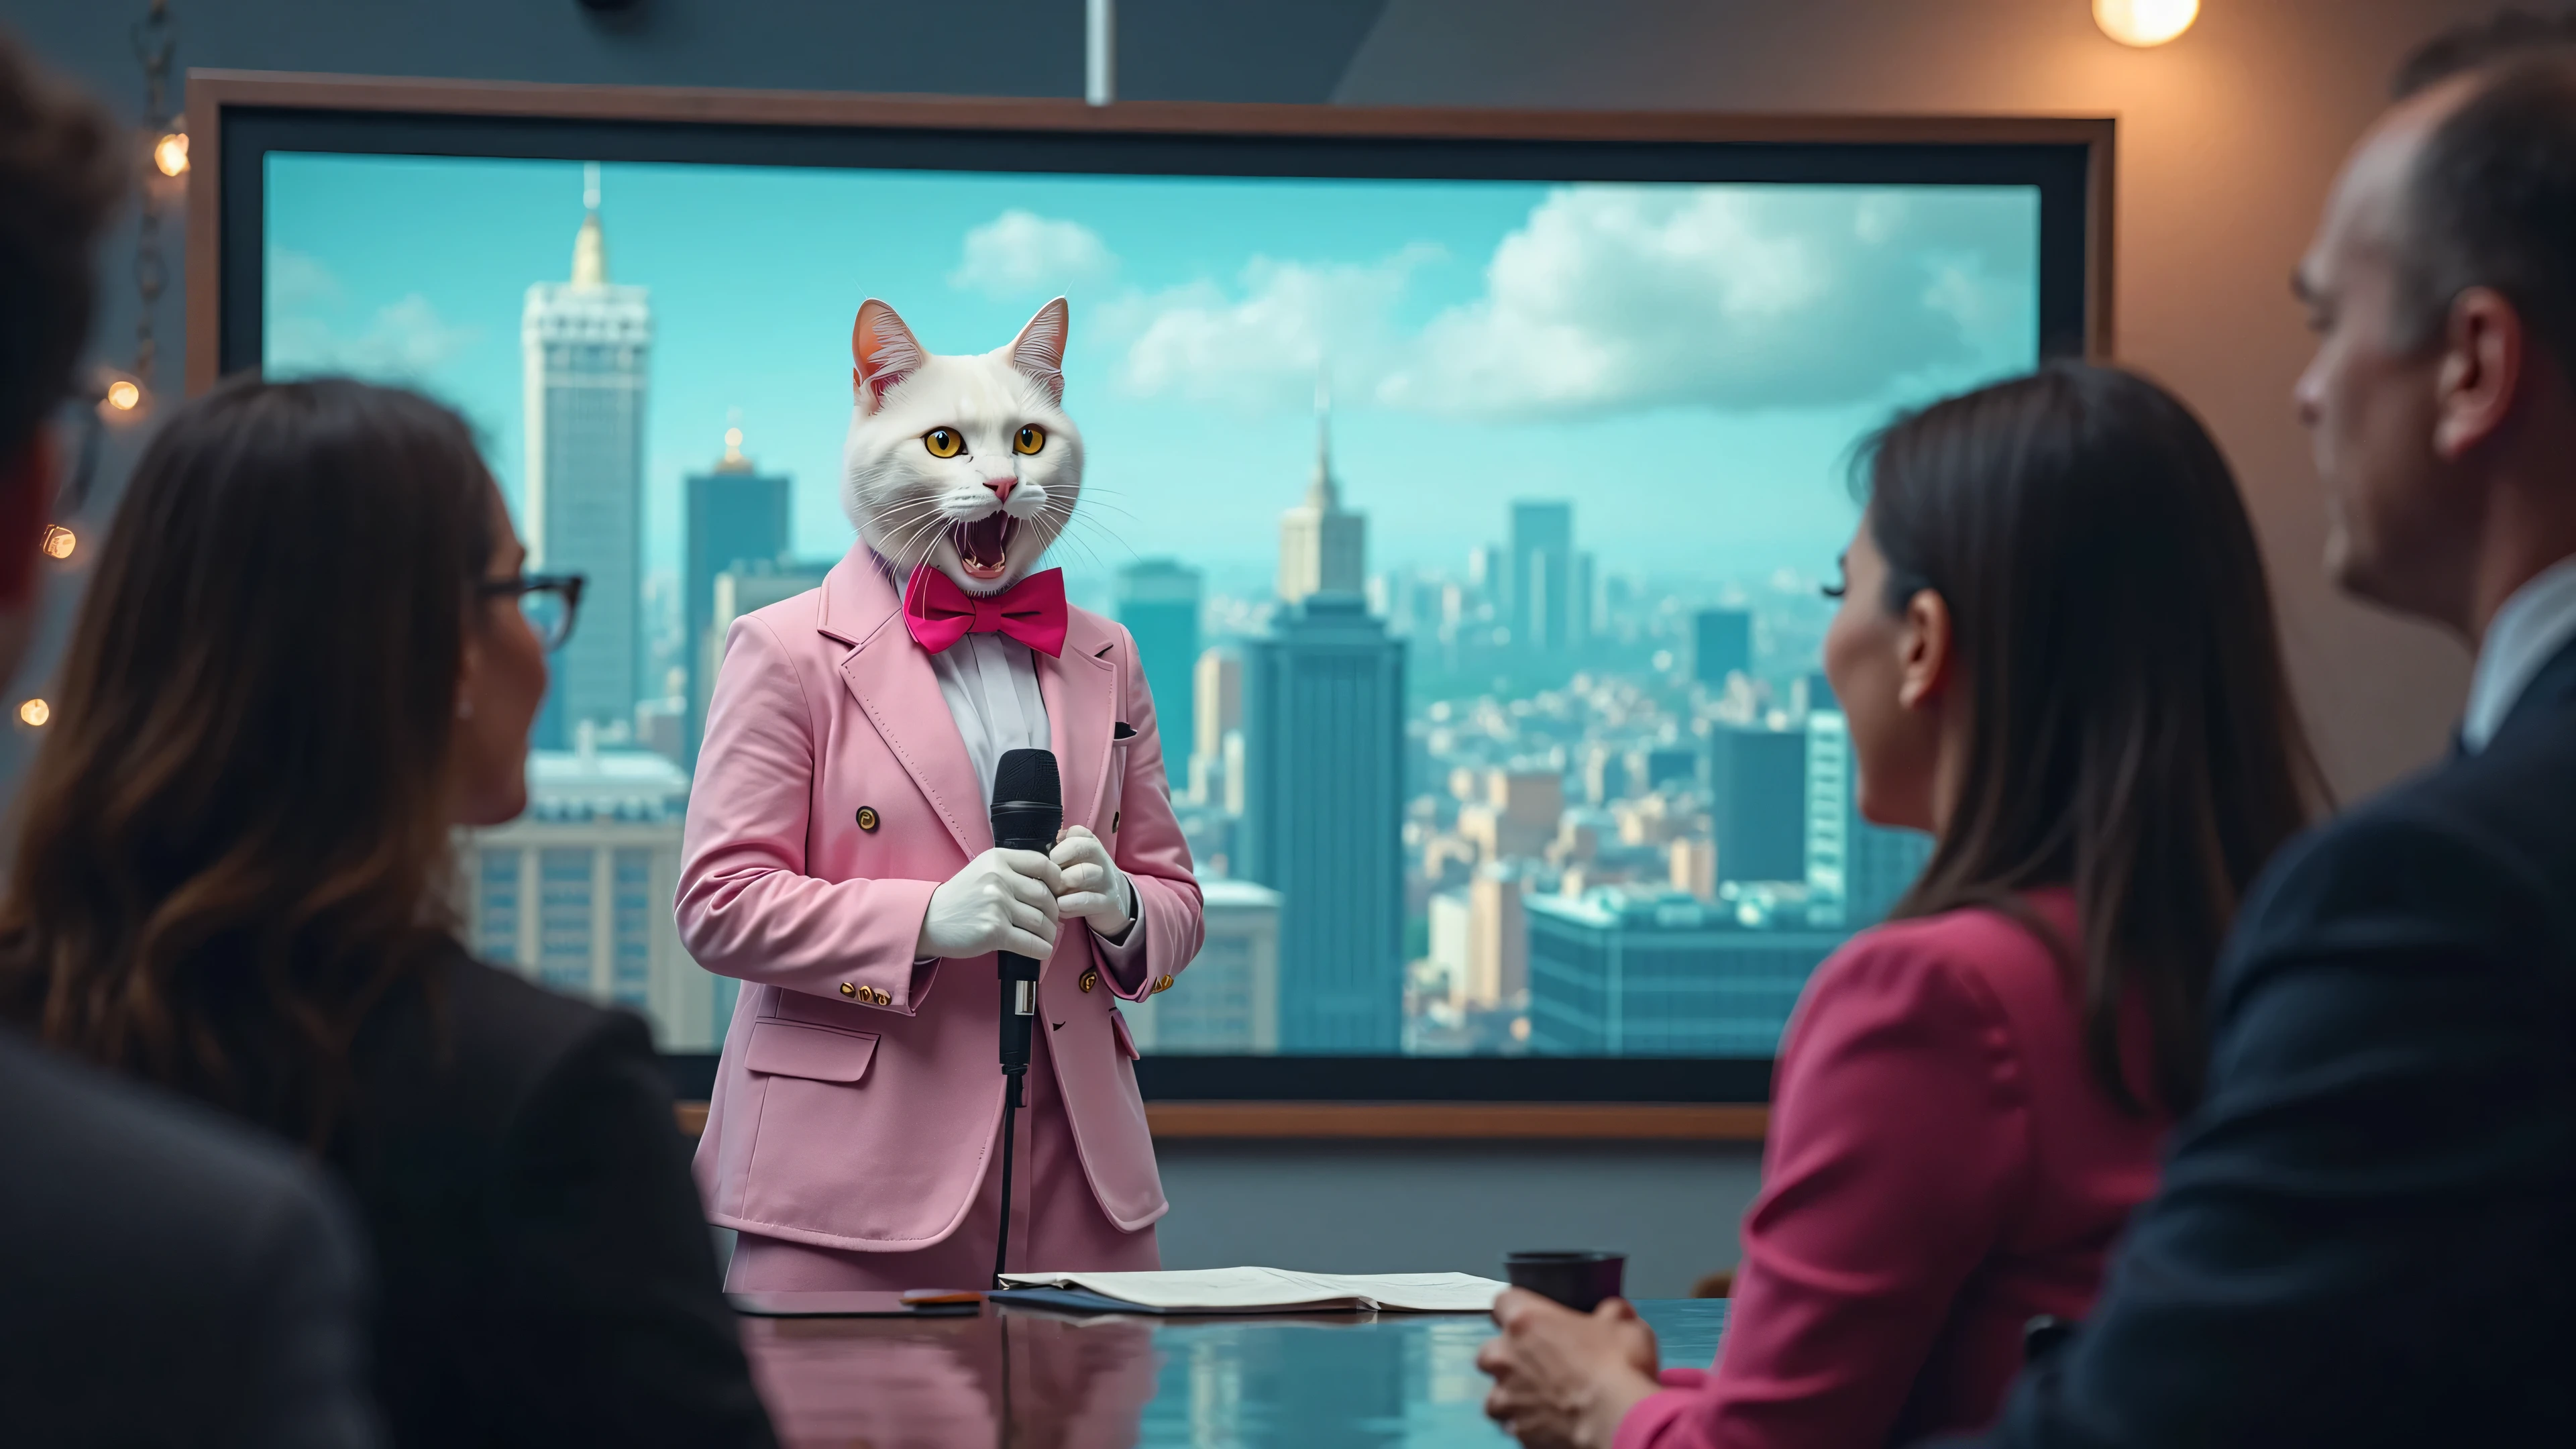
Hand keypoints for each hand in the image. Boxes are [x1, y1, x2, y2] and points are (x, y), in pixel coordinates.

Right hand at [916, 849, 1064, 959]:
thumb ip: (1012, 870)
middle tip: (1052, 920)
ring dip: (1049, 933)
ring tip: (1046, 937)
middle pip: (1045, 896)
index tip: (1058, 892)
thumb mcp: (983, 870)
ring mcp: (996, 905)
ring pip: (1041, 921)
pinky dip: (1041, 949)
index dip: (1057, 880)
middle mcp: (999, 879)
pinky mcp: (994, 931)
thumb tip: (1050, 883)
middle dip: (1054, 912)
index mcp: (998, 859)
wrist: (929, 920)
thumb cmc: (960, 897)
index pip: (1042, 864)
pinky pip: (1030, 942)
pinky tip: (1042, 950)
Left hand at [1049, 826, 1133, 937]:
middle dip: (1064, 854)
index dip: (1062, 841)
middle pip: (1085, 846)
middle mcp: (1100, 859)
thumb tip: (1046, 843)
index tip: (1051, 856)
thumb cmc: (1085, 879)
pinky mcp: (1106, 902)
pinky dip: (1071, 903)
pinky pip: (1088, 900)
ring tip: (1056, 889)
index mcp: (1090, 846)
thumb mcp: (1075, 862)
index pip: (1078, 832)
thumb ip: (1061, 851)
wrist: (1115, 901)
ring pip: (1087, 872)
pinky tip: (1060, 905)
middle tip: (1052, 869)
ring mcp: (1104, 881)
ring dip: (1068, 879)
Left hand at [1477, 1289, 1663, 1448]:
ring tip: (1542, 1400)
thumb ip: (1610, 1313)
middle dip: (1508, 1357)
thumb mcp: (1625, 1325)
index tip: (1535, 1319)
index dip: (1518, 1309)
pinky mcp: (1518, 1432)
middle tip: (1539, 1363)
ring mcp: (1508, 1398)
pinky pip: (1515, 1426)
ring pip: (1496, 1396)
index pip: (1503, 1302)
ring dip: (1513, 1396)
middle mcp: (1506, 1358)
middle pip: (1490, 1352)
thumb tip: (1613, 1312)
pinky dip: (1527, 1424)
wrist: (1619, 1421)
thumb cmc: (1618, 1366)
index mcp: (1525, 1321)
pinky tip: (1551, 1423)